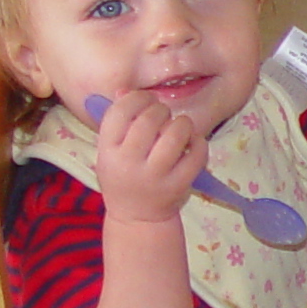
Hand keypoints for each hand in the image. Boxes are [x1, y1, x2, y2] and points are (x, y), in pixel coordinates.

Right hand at [92, 92, 204, 224]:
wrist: (137, 217)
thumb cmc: (124, 176)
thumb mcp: (111, 151)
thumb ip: (118, 122)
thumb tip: (125, 90)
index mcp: (108, 151)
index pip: (120, 112)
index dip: (137, 98)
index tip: (146, 100)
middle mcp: (129, 163)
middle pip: (149, 120)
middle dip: (161, 109)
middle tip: (164, 114)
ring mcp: (155, 176)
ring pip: (175, 134)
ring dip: (182, 123)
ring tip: (180, 127)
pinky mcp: (179, 185)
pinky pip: (197, 154)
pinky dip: (199, 142)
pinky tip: (193, 142)